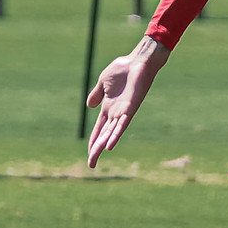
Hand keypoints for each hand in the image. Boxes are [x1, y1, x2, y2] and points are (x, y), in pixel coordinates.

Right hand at [86, 37, 166, 167]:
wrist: (138, 61)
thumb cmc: (123, 69)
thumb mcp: (103, 82)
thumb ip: (96, 94)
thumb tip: (89, 106)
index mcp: (108, 108)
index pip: (99, 129)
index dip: (94, 141)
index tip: (90, 154)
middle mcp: (116, 113)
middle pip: (104, 135)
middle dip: (96, 149)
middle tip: (91, 165)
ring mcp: (123, 112)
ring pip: (111, 133)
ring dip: (103, 146)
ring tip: (96, 157)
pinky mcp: (130, 108)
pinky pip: (121, 125)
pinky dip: (115, 135)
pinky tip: (110, 145)